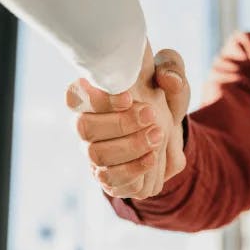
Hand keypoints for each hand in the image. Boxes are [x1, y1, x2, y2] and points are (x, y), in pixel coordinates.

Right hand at [65, 42, 190, 198]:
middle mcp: (88, 125)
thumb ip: (172, 68)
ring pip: (96, 155)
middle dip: (120, 123)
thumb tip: (169, 80)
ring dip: (130, 146)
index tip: (128, 97)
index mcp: (95, 96)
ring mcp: (95, 153)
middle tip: (152, 115)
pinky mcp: (108, 177)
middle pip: (83, 127)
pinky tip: (152, 158)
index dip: (96, 98)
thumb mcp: (172, 77)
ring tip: (158, 135)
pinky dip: (133, 170)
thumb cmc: (163, 99)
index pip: (75, 96)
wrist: (173, 135)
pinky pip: (110, 180)